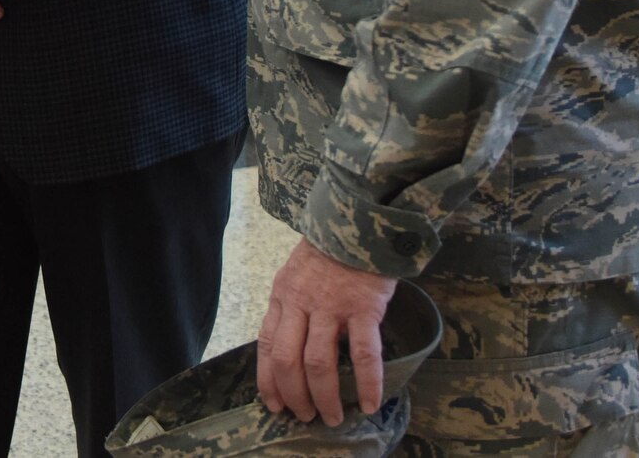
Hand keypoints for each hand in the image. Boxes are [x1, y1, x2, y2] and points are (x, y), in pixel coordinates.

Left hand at [257, 238, 396, 425]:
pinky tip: (370, 403)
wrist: (359, 221)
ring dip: (325, 396)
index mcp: (283, 296)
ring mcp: (331, 306)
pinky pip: (364, 354)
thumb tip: (290, 348)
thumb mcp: (296, 275)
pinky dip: (367, 383)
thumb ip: (292, 307)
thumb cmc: (328, 253)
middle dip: (294, 395)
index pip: (268, 346)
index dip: (269, 380)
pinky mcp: (363, 308)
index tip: (274, 405)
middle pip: (288, 360)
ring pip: (319, 362)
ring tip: (334, 417)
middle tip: (306, 416)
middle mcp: (301, 303)